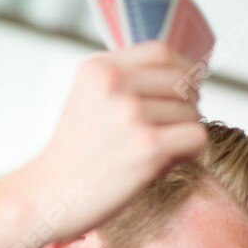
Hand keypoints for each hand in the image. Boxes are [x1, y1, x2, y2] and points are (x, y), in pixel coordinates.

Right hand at [16, 43, 208, 245]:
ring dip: (182, 135)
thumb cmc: (78, 155)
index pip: (161, 52)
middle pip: (182, 83)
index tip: (184, 92)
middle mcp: (114, 84)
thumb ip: (128, 83)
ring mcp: (131, 114)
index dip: (183, 71)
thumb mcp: (91, 100)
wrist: (51, 195)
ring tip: (153, 153)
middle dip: (186, 107)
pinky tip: (166, 163)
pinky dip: (190, 152)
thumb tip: (189, 79)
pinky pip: (196, 138)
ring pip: (192, 113)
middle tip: (169, 132)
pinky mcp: (148, 146)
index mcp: (99, 68)